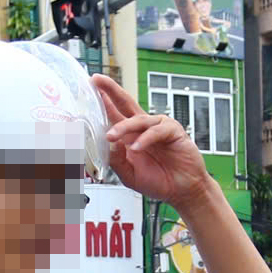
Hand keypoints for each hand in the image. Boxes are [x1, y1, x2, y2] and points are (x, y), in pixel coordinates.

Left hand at [92, 76, 213, 212]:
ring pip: (138, 120)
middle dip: (111, 90)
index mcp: (130, 135)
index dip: (102, 102)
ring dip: (122, 127)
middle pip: (125, 103)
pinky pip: (155, 131)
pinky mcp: (172, 131)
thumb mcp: (129, 174)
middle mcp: (142, 127)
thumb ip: (116, 160)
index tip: (89, 90)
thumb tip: (106, 144)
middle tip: (97, 81)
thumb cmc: (158, 181)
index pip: (113, 114)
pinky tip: (136, 148)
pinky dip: (145, 139)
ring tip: (111, 136)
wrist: (182, 191)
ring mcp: (158, 127)